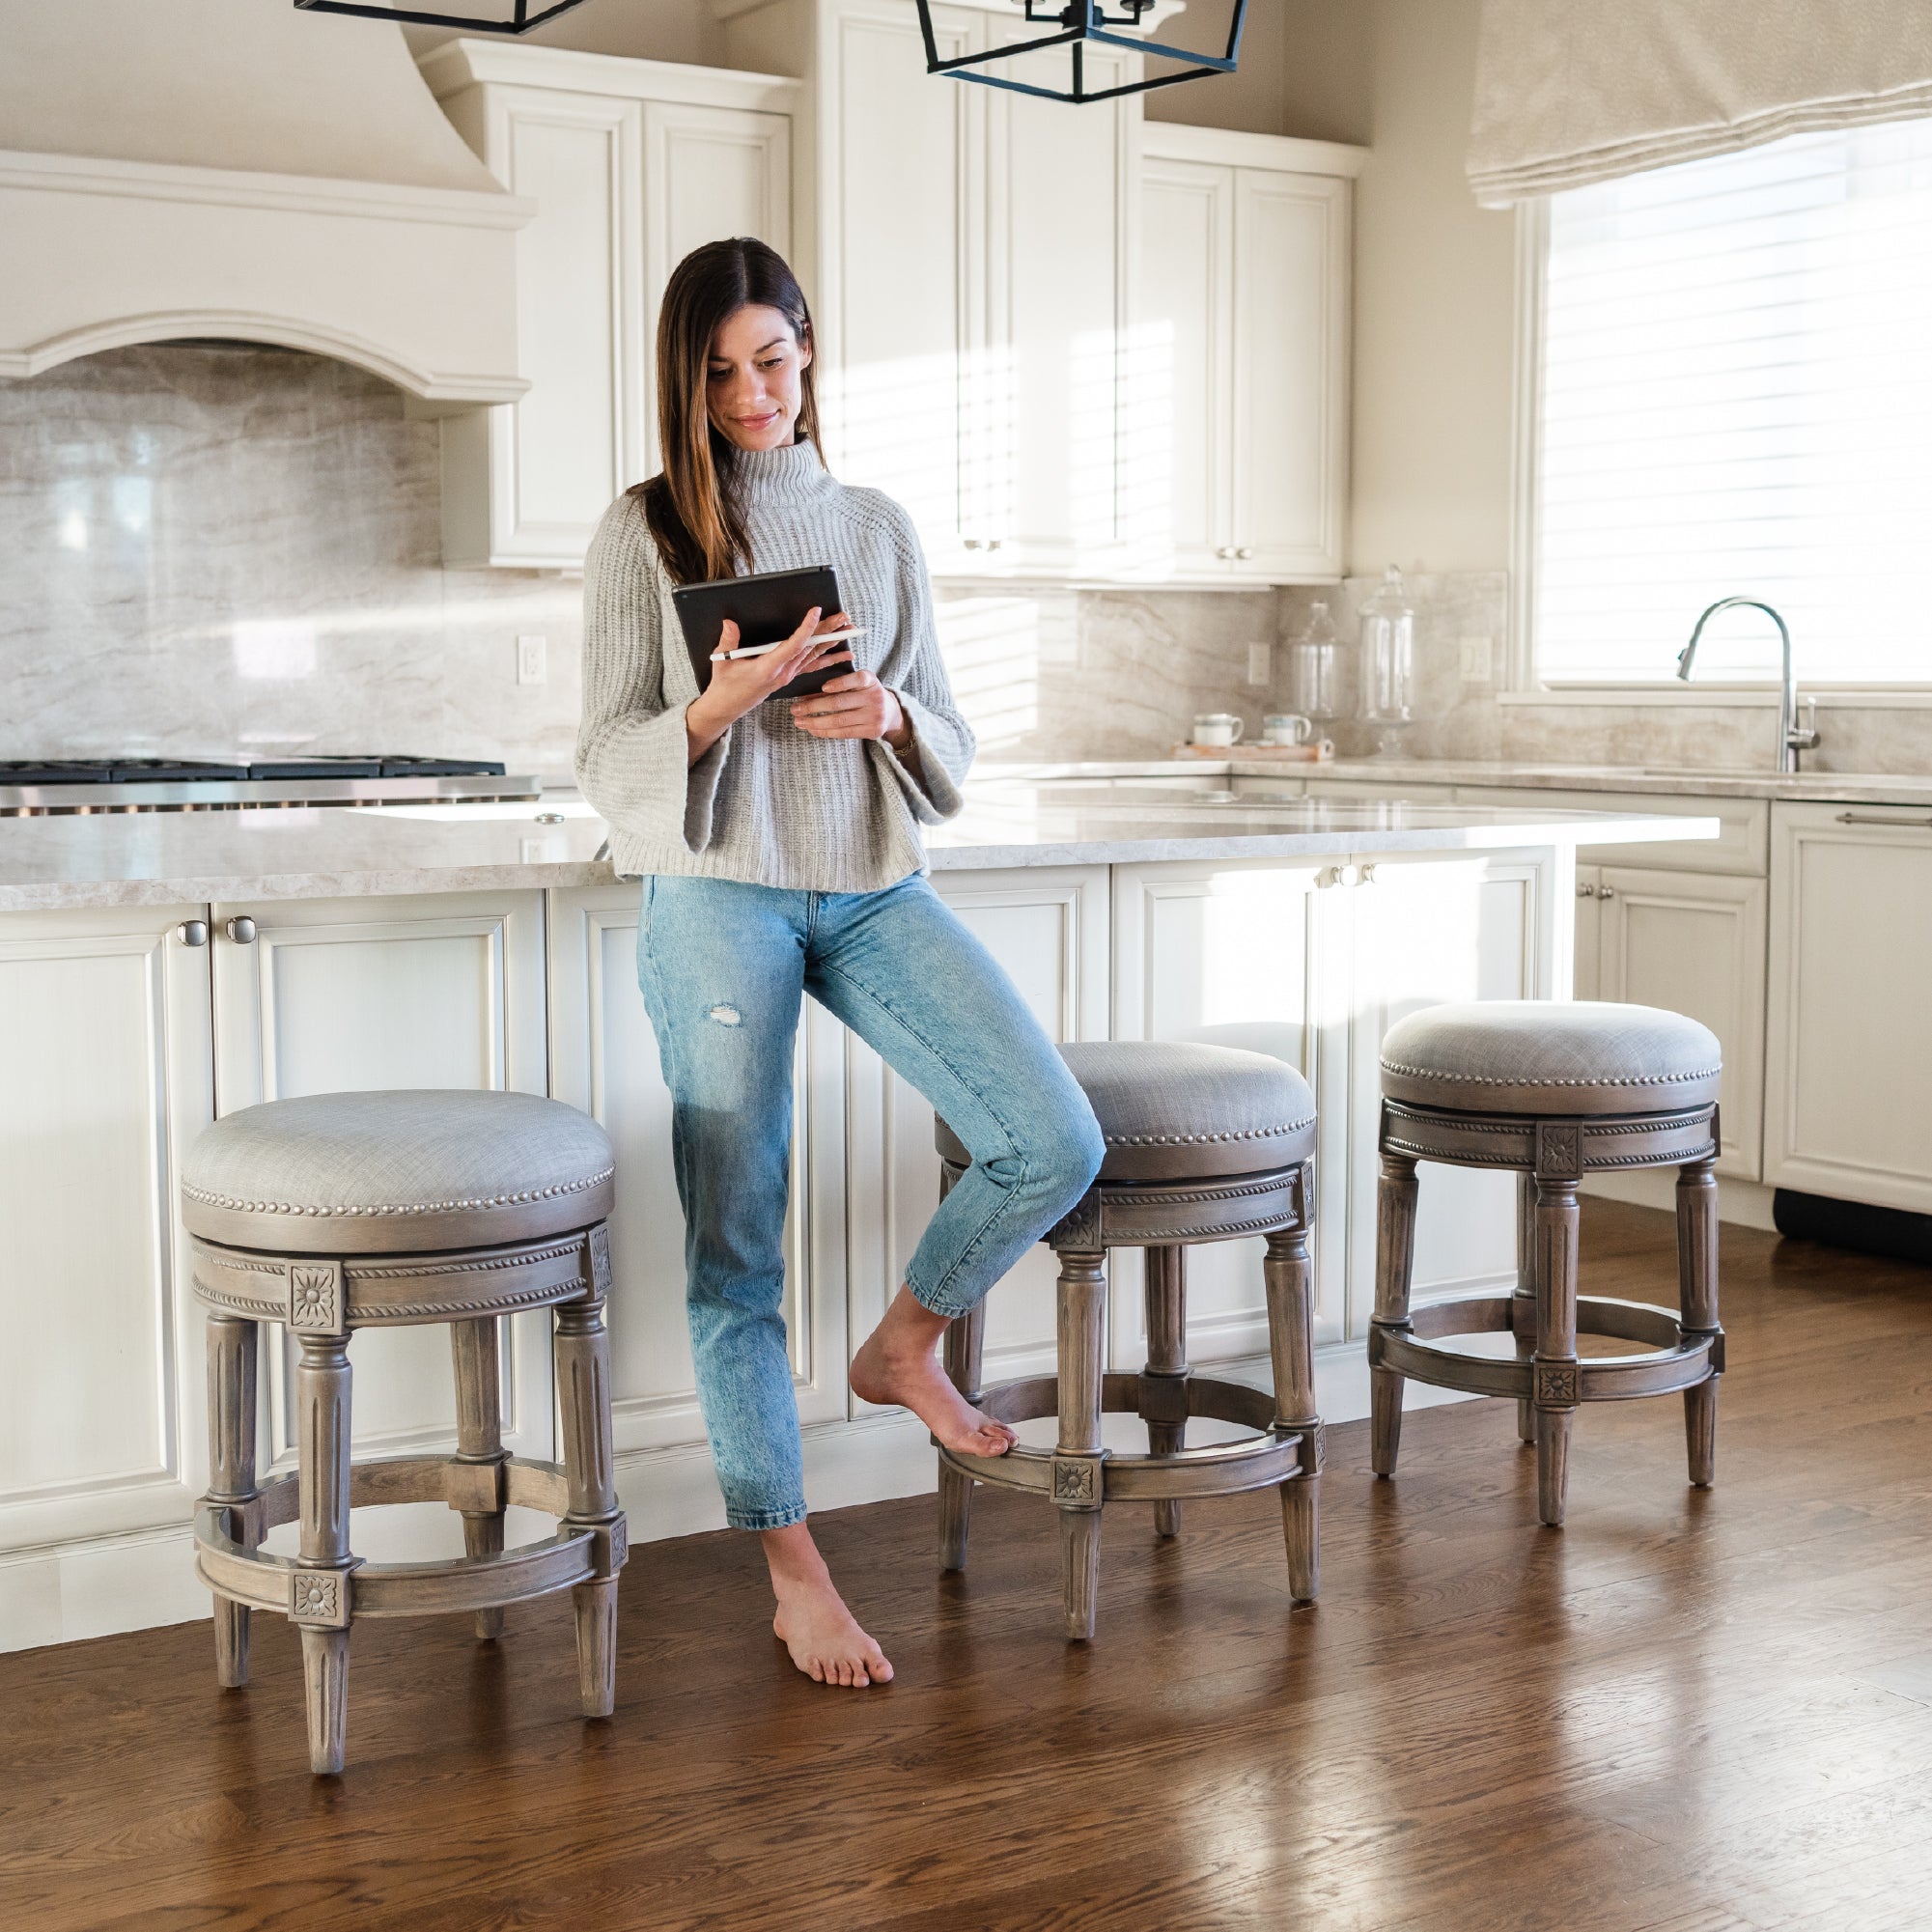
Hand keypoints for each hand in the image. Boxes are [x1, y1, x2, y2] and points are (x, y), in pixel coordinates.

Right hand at [686, 608, 853, 761]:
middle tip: (843, 617)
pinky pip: (813, 666)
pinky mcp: (788, 677)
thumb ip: (728, 641)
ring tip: (848, 629)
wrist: (728, 707)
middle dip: (828, 630)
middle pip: (809, 648)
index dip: (806, 629)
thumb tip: (730, 622)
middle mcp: (782, 673)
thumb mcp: (722, 662)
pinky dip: (829, 659)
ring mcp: (788, 676)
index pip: (793, 646)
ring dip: (832, 641)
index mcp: (768, 668)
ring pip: (814, 656)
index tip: (816, 612)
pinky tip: (844, 654)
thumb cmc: (725, 685)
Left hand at [790, 667, 909, 746]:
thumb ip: (837, 686)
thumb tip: (806, 695)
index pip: (856, 679)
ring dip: (815, 722)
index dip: (840, 684)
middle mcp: (874, 697)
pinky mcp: (872, 731)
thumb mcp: (857, 684)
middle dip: (813, 706)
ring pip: (839, 721)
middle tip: (795, 709)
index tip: (823, 687)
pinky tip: (812, 729)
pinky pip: (844, 733)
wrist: (890, 712)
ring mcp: (874, 716)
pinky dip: (825, 732)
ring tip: (799, 721)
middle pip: (840, 703)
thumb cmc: (865, 693)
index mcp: (870, 680)